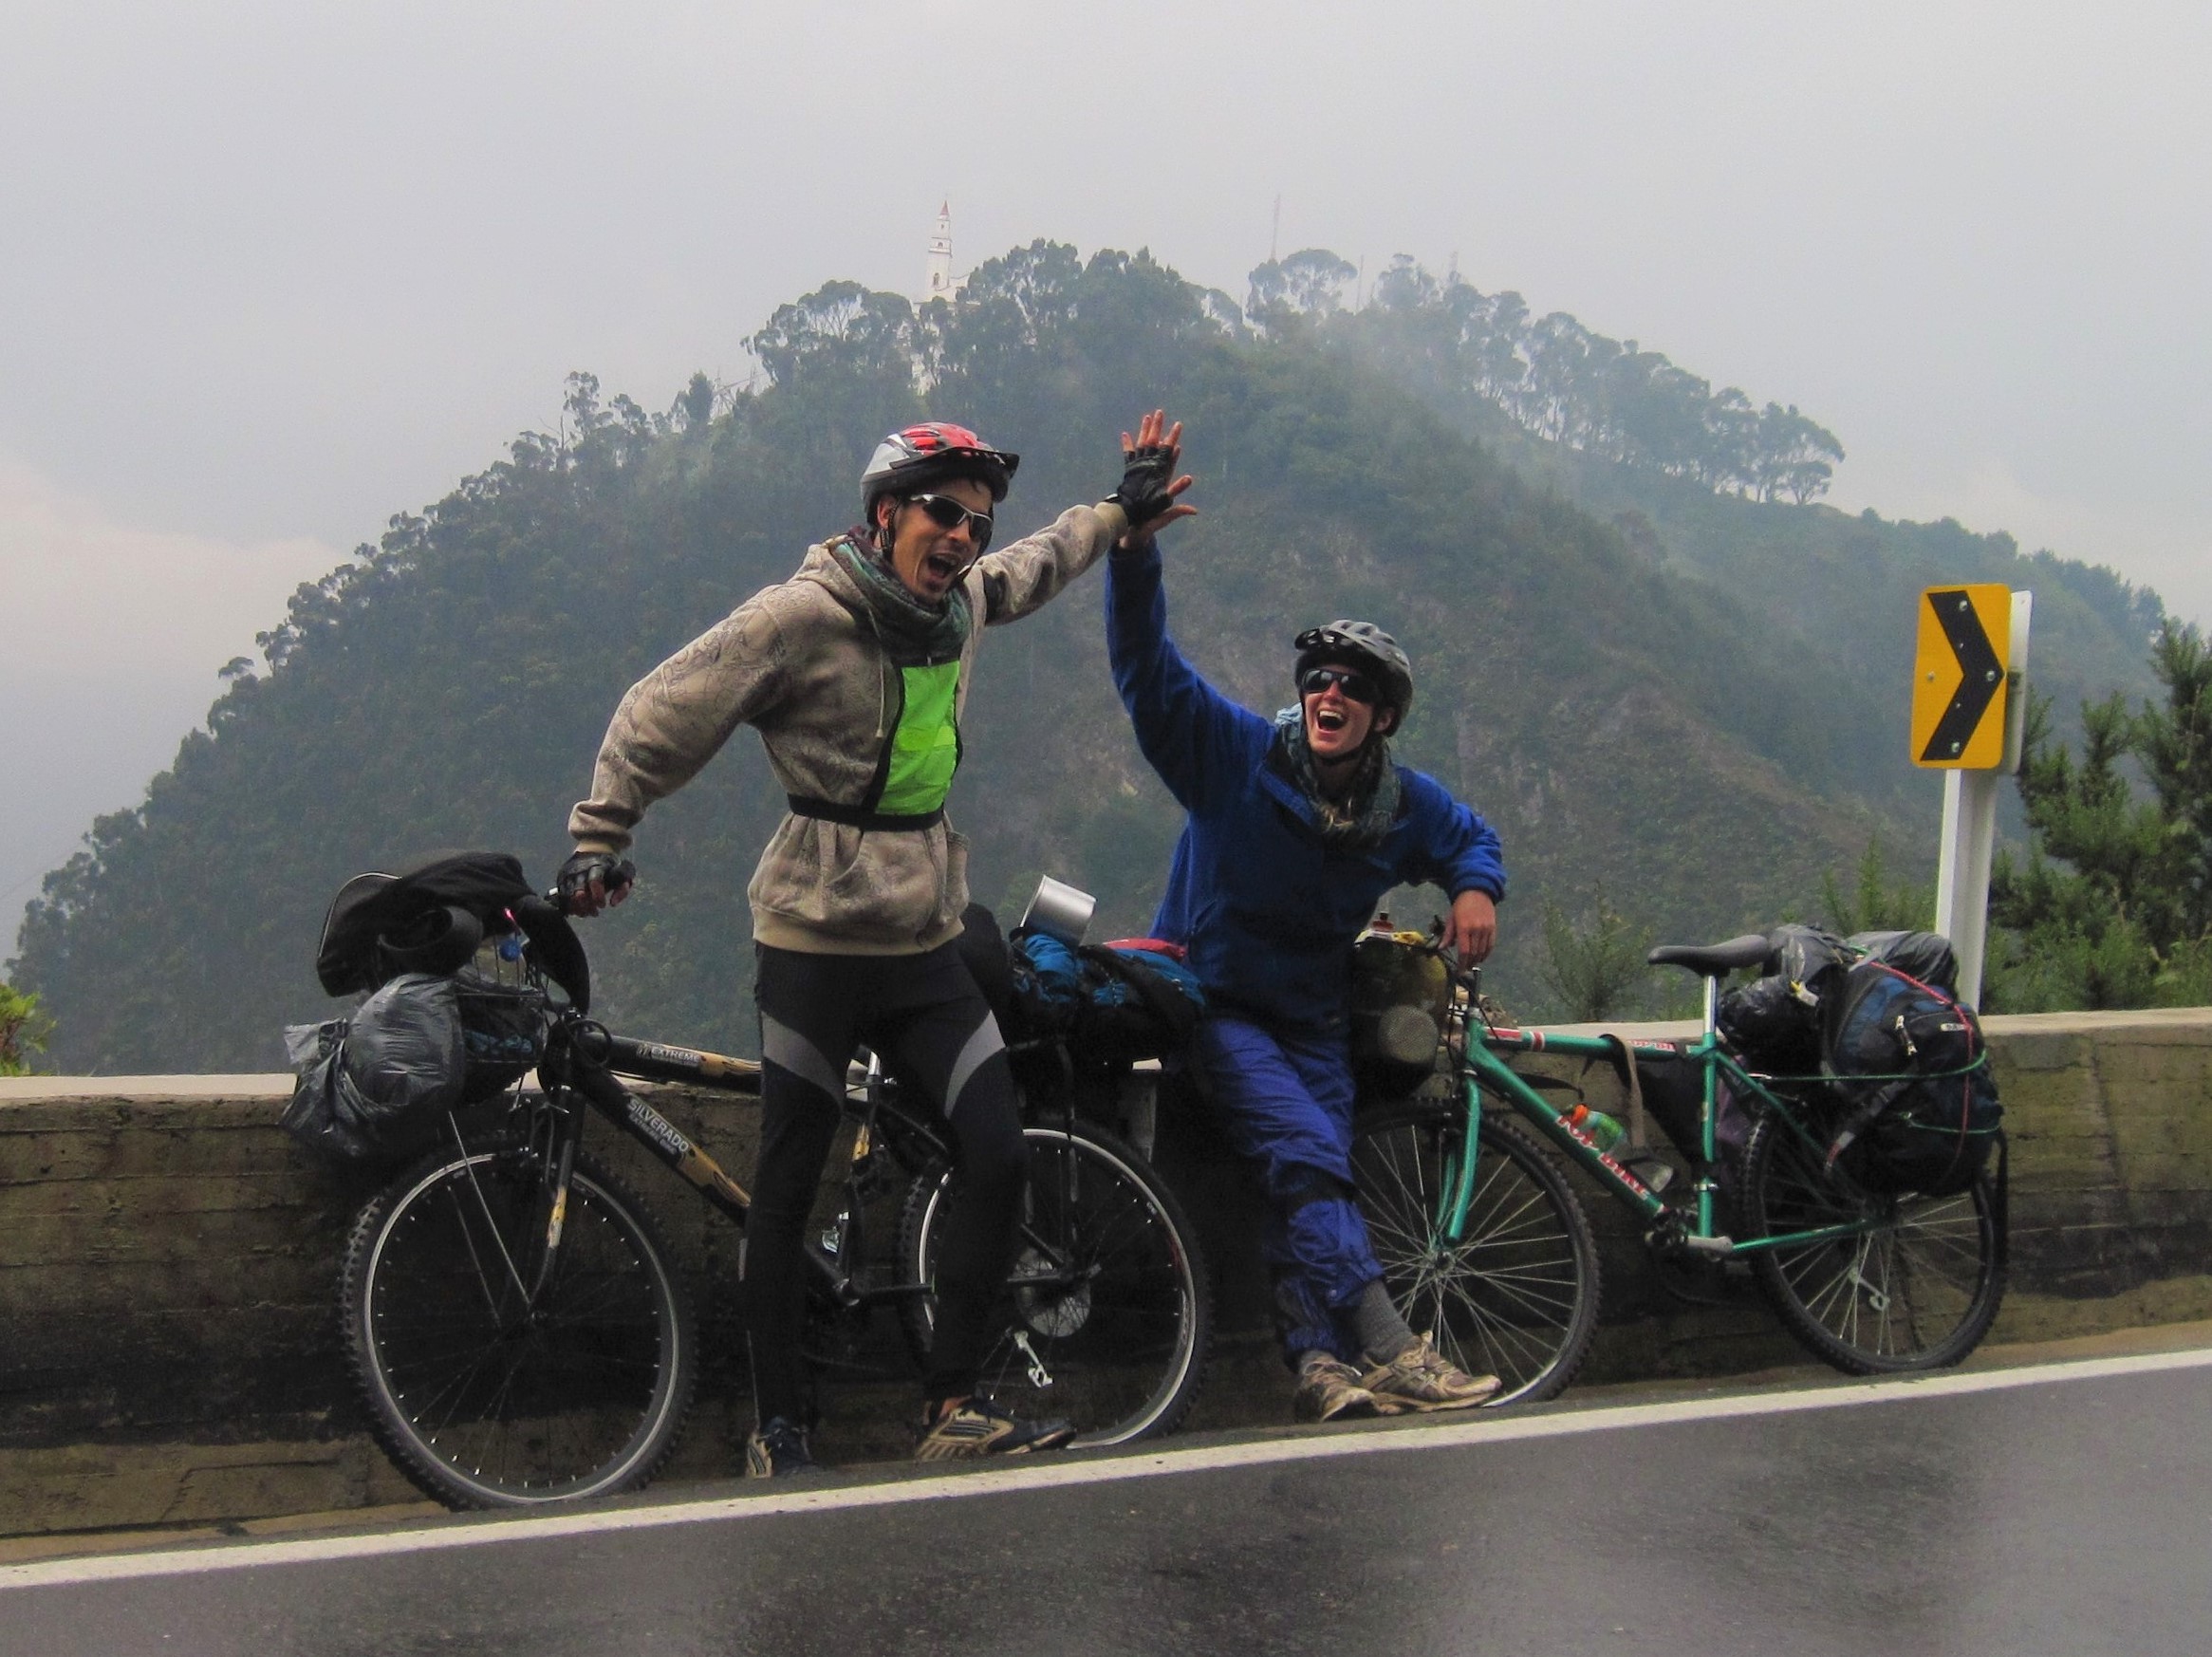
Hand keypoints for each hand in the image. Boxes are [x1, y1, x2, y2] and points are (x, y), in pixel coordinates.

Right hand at [558, 850, 635, 917]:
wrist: (595, 847)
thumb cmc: (611, 866)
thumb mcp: (624, 873)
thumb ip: (623, 889)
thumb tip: (613, 904)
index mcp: (597, 865)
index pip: (595, 882)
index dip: (598, 897)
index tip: (603, 905)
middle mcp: (580, 869)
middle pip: (579, 893)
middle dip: (587, 906)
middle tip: (595, 911)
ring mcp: (569, 873)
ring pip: (569, 896)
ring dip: (578, 909)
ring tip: (588, 912)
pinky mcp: (561, 878)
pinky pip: (562, 896)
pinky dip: (570, 906)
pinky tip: (578, 910)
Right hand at [1112, 408, 1196, 547]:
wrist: (1137, 529)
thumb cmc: (1152, 523)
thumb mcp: (1166, 516)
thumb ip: (1178, 511)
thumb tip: (1194, 510)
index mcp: (1162, 480)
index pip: (1169, 458)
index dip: (1172, 444)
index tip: (1176, 428)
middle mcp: (1154, 474)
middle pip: (1157, 447)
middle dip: (1159, 430)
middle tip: (1160, 413)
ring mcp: (1143, 474)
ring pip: (1144, 448)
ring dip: (1145, 433)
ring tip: (1146, 417)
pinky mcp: (1132, 476)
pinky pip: (1130, 457)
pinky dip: (1128, 446)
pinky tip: (1125, 434)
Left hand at [1443, 890, 1496, 964]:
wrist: (1477, 892)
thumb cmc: (1461, 906)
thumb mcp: (1451, 918)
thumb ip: (1448, 935)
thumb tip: (1441, 948)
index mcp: (1464, 927)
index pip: (1464, 951)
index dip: (1462, 963)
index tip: (1459, 971)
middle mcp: (1476, 929)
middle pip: (1474, 953)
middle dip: (1468, 963)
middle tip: (1464, 969)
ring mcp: (1486, 929)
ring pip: (1482, 951)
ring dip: (1477, 960)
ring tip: (1471, 964)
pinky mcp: (1493, 928)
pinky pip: (1490, 945)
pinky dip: (1486, 954)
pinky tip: (1481, 957)